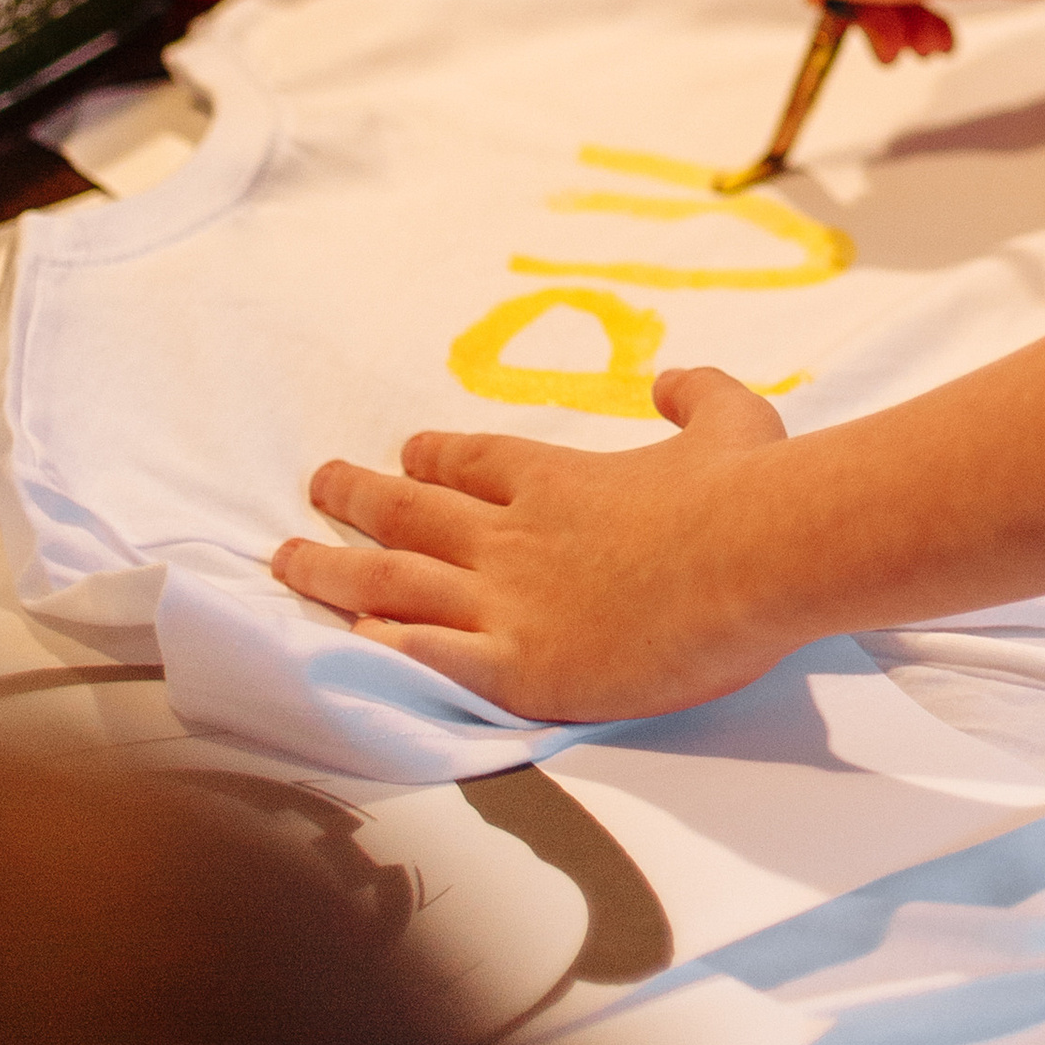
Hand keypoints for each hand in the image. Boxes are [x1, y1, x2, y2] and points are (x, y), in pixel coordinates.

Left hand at [273, 367, 792, 722]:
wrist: (756, 554)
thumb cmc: (747, 487)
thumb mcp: (732, 416)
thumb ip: (695, 391)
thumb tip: (670, 376)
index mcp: (559, 479)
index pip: (473, 463)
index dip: (432, 458)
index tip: (405, 453)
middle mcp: (515, 535)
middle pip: (412, 511)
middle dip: (356, 497)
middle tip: (317, 485)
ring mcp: (508, 603)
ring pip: (394, 580)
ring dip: (334, 568)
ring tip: (288, 561)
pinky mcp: (520, 668)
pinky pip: (428, 659)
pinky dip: (381, 647)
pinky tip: (344, 644)